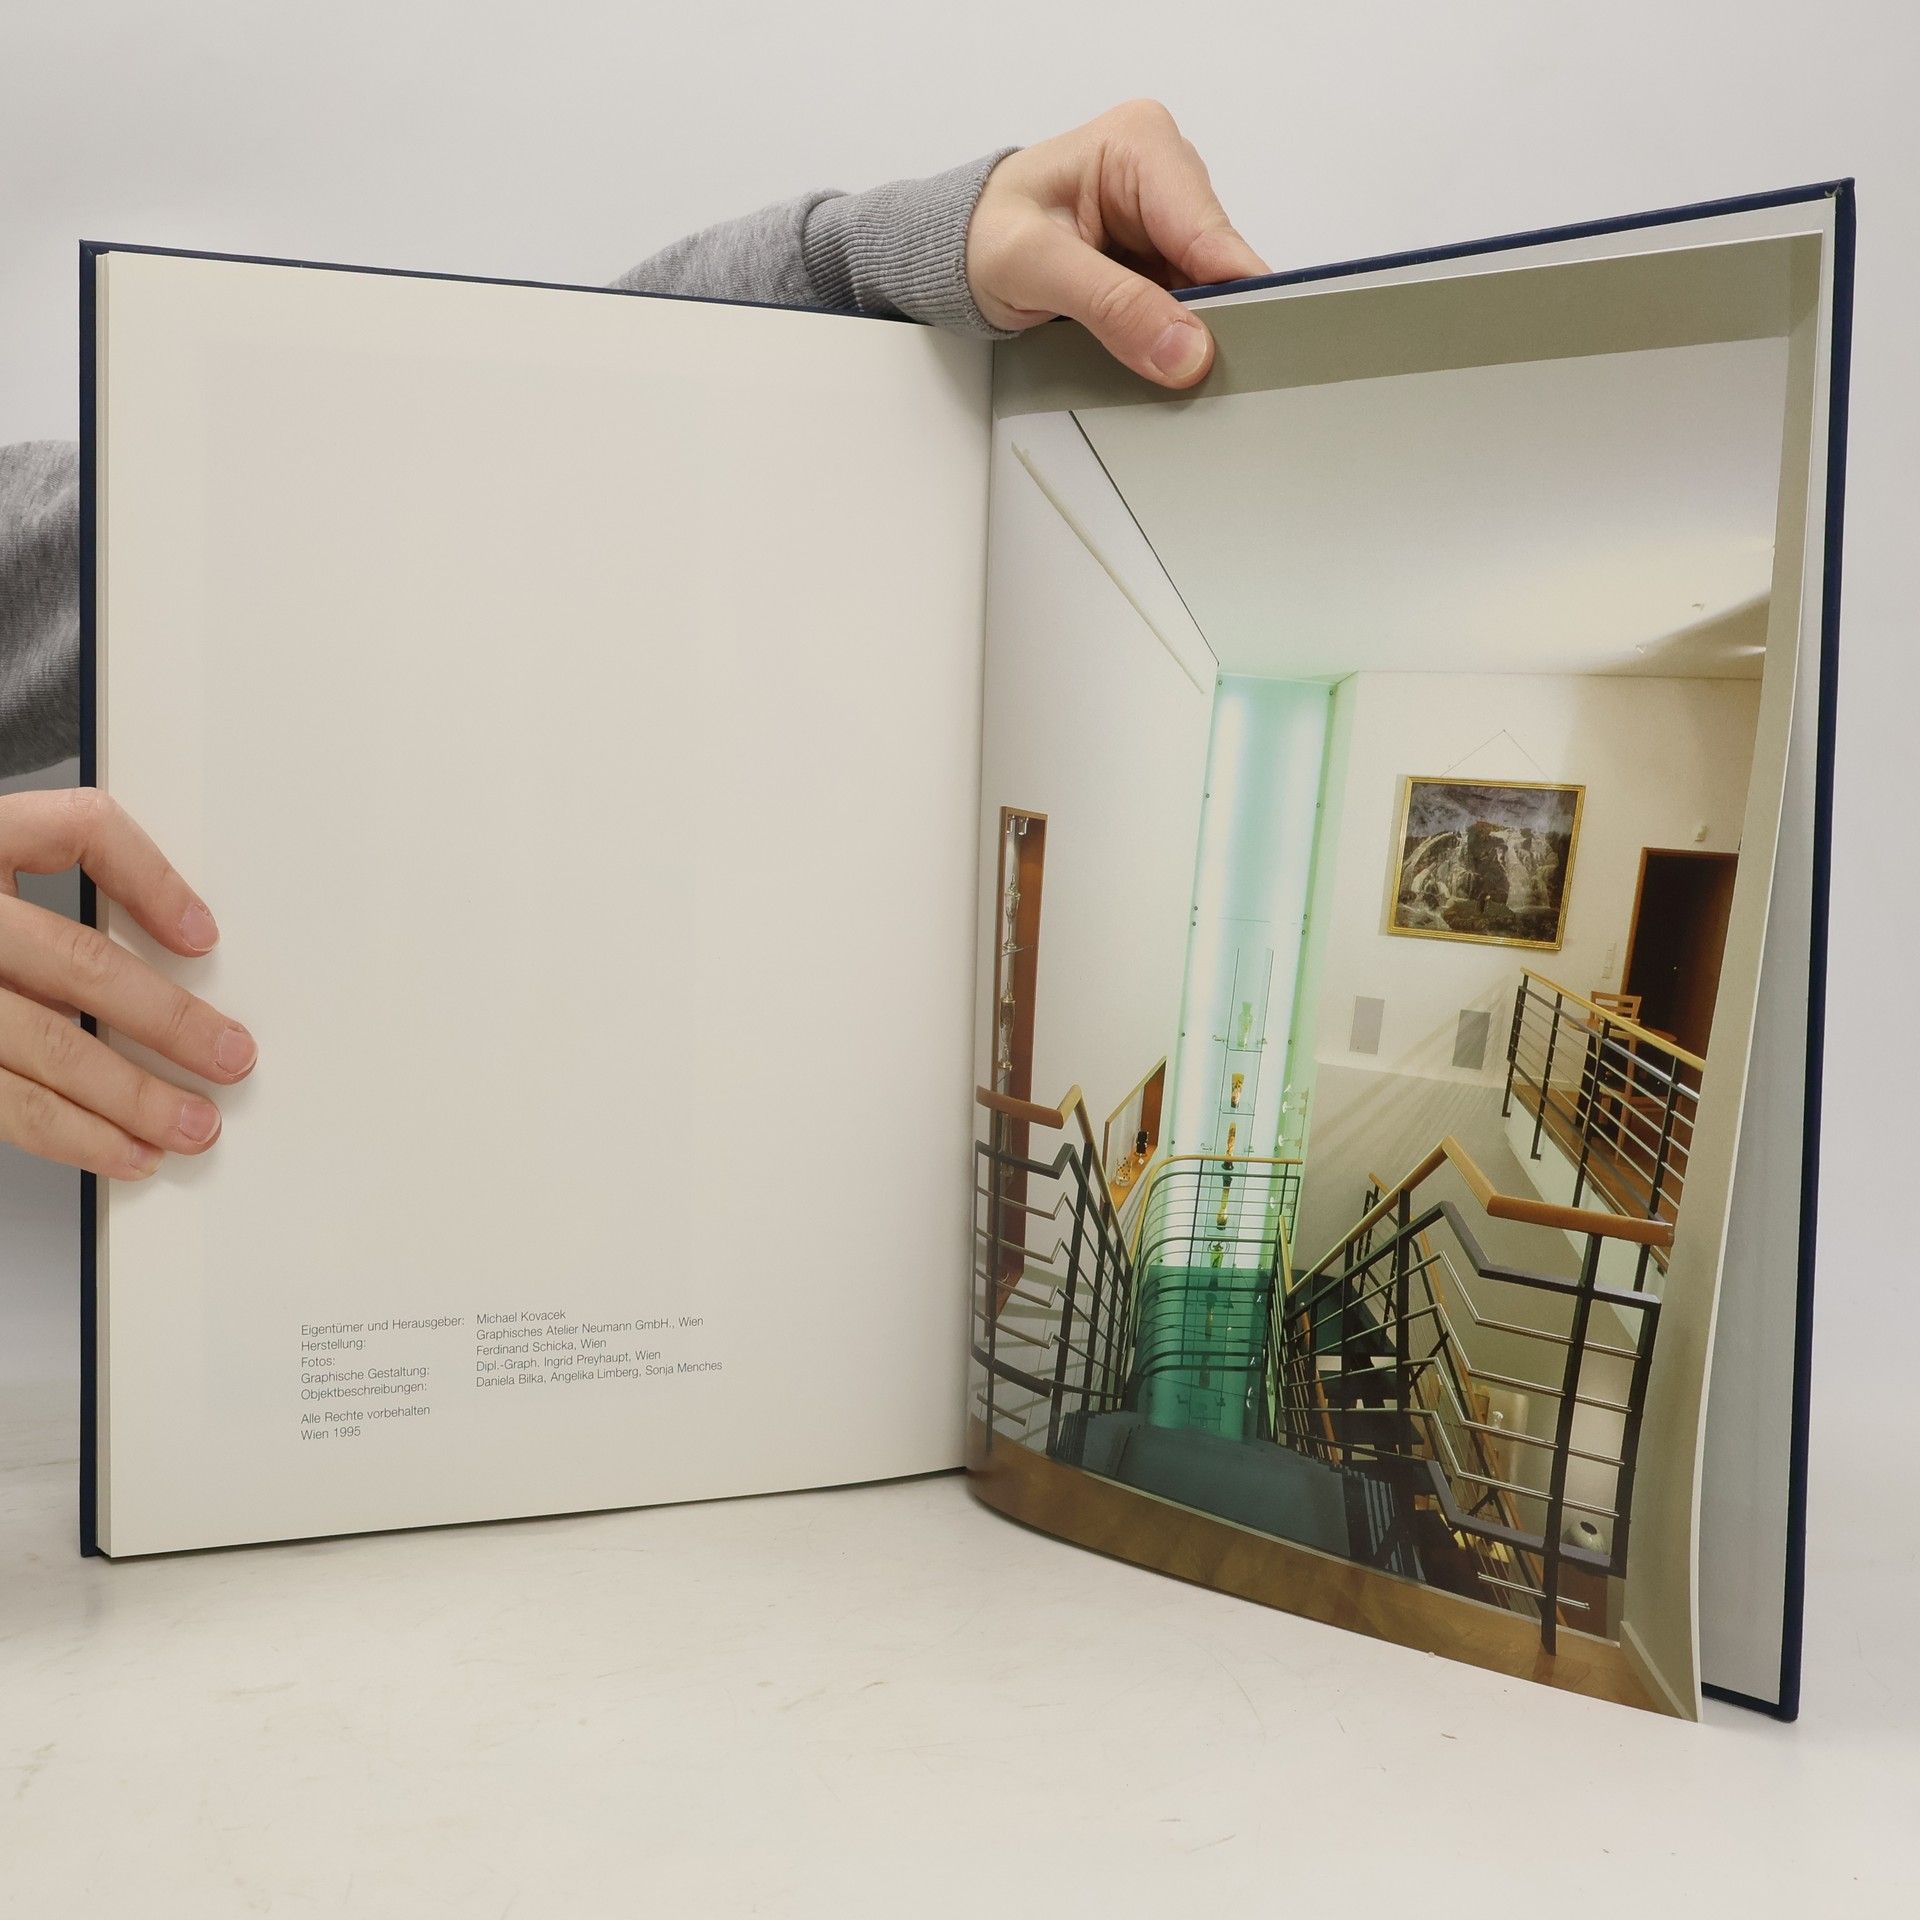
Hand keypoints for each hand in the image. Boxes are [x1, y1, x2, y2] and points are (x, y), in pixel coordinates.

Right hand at [0, 790, 253, 1178]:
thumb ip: (66, 878)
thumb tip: (184, 938)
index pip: (79, 829)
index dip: (151, 879)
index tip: (205, 936)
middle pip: (77, 960)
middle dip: (167, 1019)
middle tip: (232, 1056)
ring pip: (45, 1045)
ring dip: (130, 1097)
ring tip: (191, 1126)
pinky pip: (5, 1104)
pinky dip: (72, 1134)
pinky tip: (122, 1150)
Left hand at [966, 99, 1269, 387]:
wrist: (958, 250)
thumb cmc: (982, 236)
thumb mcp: (1035, 267)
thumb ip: (1112, 305)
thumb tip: (1186, 349)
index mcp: (1142, 145)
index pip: (1211, 234)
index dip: (1230, 299)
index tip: (1232, 355)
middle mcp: (1167, 172)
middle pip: (1220, 264)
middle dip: (1208, 321)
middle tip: (1189, 374)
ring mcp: (1166, 217)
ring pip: (1210, 291)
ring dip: (1191, 335)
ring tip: (1157, 364)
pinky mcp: (1160, 255)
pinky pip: (1188, 305)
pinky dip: (1174, 337)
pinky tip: (1153, 354)